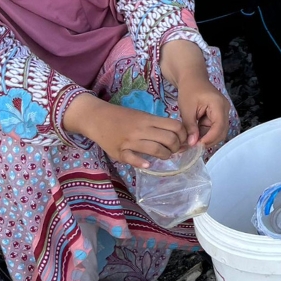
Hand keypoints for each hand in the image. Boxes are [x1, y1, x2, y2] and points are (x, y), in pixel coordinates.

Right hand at [63, 93, 185, 168]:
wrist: (97, 118)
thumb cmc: (122, 117)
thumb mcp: (142, 116)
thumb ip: (157, 125)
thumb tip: (178, 136)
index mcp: (148, 119)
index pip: (175, 126)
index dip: (183, 135)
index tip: (182, 140)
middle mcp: (141, 129)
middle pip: (169, 139)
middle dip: (176, 148)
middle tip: (174, 150)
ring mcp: (130, 141)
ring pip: (156, 150)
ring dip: (164, 156)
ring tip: (164, 156)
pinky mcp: (119, 152)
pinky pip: (133, 159)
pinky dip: (143, 163)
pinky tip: (147, 164)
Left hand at [162, 39, 229, 148]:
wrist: (192, 78)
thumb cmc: (189, 90)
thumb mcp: (187, 109)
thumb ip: (190, 127)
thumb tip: (192, 144)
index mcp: (218, 105)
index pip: (219, 127)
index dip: (209, 139)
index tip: (195, 146)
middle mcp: (224, 110)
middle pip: (221, 132)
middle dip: (208, 141)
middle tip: (192, 148)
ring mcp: (222, 112)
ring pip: (218, 132)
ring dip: (206, 139)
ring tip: (192, 143)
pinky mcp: (218, 115)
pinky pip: (213, 128)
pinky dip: (204, 134)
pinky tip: (194, 137)